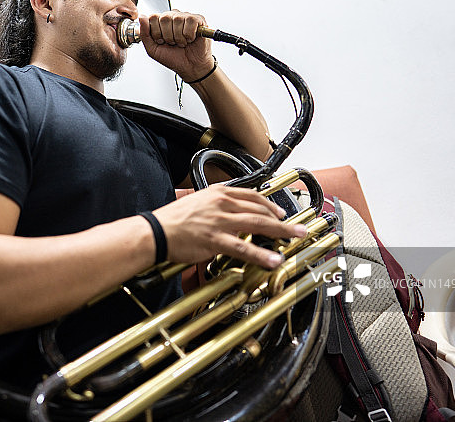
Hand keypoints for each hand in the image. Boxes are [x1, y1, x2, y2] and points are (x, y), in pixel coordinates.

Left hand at [139, 10, 214, 81]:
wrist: (189, 67)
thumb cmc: (173, 58)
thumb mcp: (153, 49)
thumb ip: (144, 34)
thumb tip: (141, 17)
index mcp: (161, 22)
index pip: (153, 17)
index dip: (156, 32)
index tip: (161, 41)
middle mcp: (173, 16)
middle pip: (164, 18)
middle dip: (167, 36)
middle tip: (173, 43)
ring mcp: (186, 17)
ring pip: (177, 19)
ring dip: (179, 37)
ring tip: (182, 42)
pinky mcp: (198, 20)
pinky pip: (190, 21)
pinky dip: (189, 35)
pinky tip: (190, 39)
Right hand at [153, 184, 307, 267]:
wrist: (156, 231)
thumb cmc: (173, 220)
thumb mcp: (197, 202)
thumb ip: (217, 207)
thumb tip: (231, 215)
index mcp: (218, 193)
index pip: (252, 195)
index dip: (270, 204)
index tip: (280, 212)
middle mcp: (222, 204)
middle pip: (260, 209)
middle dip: (283, 218)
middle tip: (298, 226)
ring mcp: (220, 222)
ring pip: (258, 224)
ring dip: (281, 232)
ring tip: (296, 238)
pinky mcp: (215, 240)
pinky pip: (244, 247)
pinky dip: (261, 254)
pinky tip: (273, 260)